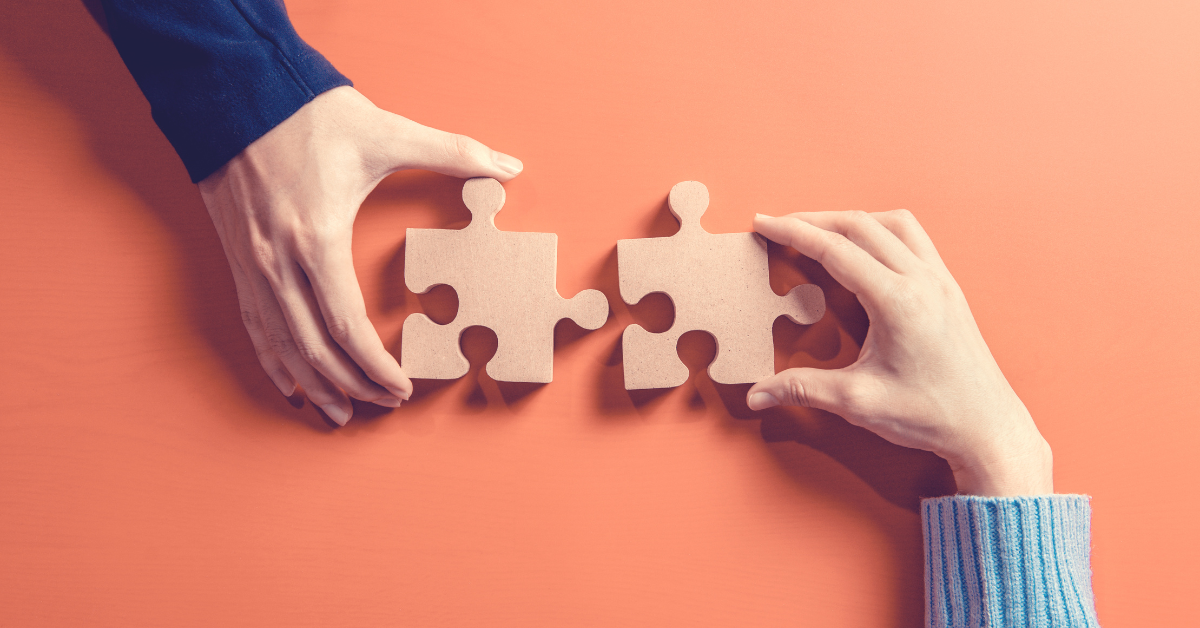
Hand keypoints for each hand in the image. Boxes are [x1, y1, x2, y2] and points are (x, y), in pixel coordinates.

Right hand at [198, 86, 521, 425]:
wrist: (235, 91)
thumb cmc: (309, 114)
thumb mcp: (386, 131)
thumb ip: (453, 152)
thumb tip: (510, 165)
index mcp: (317, 238)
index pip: (345, 326)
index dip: (373, 365)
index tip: (401, 389)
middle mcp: (278, 262)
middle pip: (313, 348)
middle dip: (352, 384)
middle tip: (385, 404)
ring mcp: (253, 264)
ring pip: (280, 346)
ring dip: (312, 385)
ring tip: (339, 414)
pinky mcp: (238, 260)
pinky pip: (254, 326)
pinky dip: (273, 362)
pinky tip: (291, 384)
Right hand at [746, 211, 1051, 495]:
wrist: (987, 427)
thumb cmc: (931, 415)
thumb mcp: (858, 402)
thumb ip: (802, 389)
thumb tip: (758, 393)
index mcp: (897, 301)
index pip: (835, 249)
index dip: (792, 232)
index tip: (763, 223)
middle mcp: (922, 280)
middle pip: (860, 225)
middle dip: (813, 220)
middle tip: (779, 226)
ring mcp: (941, 280)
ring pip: (891, 223)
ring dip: (851, 220)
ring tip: (820, 231)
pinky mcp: (950, 288)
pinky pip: (914, 239)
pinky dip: (881, 231)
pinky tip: (865, 250)